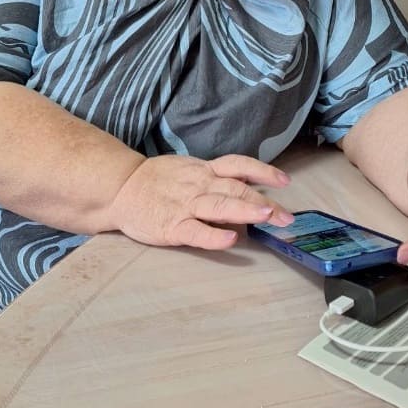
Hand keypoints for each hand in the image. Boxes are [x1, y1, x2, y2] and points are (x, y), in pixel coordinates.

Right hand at [113, 153, 294, 249]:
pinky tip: (230, 241)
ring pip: (220, 207)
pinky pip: (195, 232)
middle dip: (265, 202)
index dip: (263, 171)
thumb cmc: (158, 181)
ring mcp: (185, 206)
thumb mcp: (190, 169)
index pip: (239, 166)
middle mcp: (199, 185)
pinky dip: (213, 236)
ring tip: (267, 217)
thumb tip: (250, 185)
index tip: (285, 181)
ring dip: (246, 211)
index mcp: (205, 170)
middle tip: (287, 216)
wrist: (120, 188)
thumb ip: (218, 177)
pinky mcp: (171, 227)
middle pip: (237, 190)